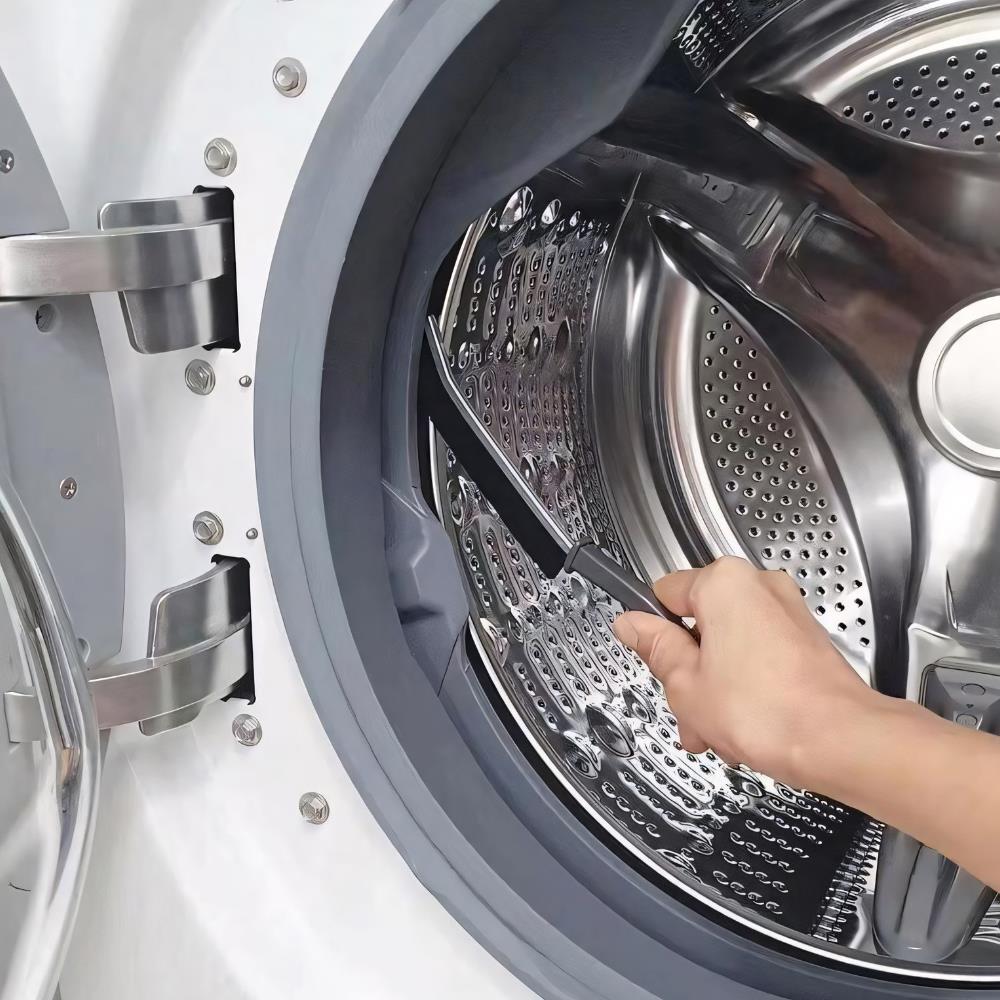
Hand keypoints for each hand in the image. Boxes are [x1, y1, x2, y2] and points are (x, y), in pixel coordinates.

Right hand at [612, 556, 874, 787]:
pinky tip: (742, 726)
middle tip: (686, 704)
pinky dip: (746, 685)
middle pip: (699, 622)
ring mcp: (788, 613)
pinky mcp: (806, 640)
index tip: (652, 658)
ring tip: (715, 728)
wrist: (840, 742)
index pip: (664, 593)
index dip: (654, 632)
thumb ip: (655, 648)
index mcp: (724, 583)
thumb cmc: (771, 712)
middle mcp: (760, 586)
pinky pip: (758, 656)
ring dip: (715, 684)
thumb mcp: (686, 684)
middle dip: (688, 668)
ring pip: (729, 644)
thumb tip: (632, 625)